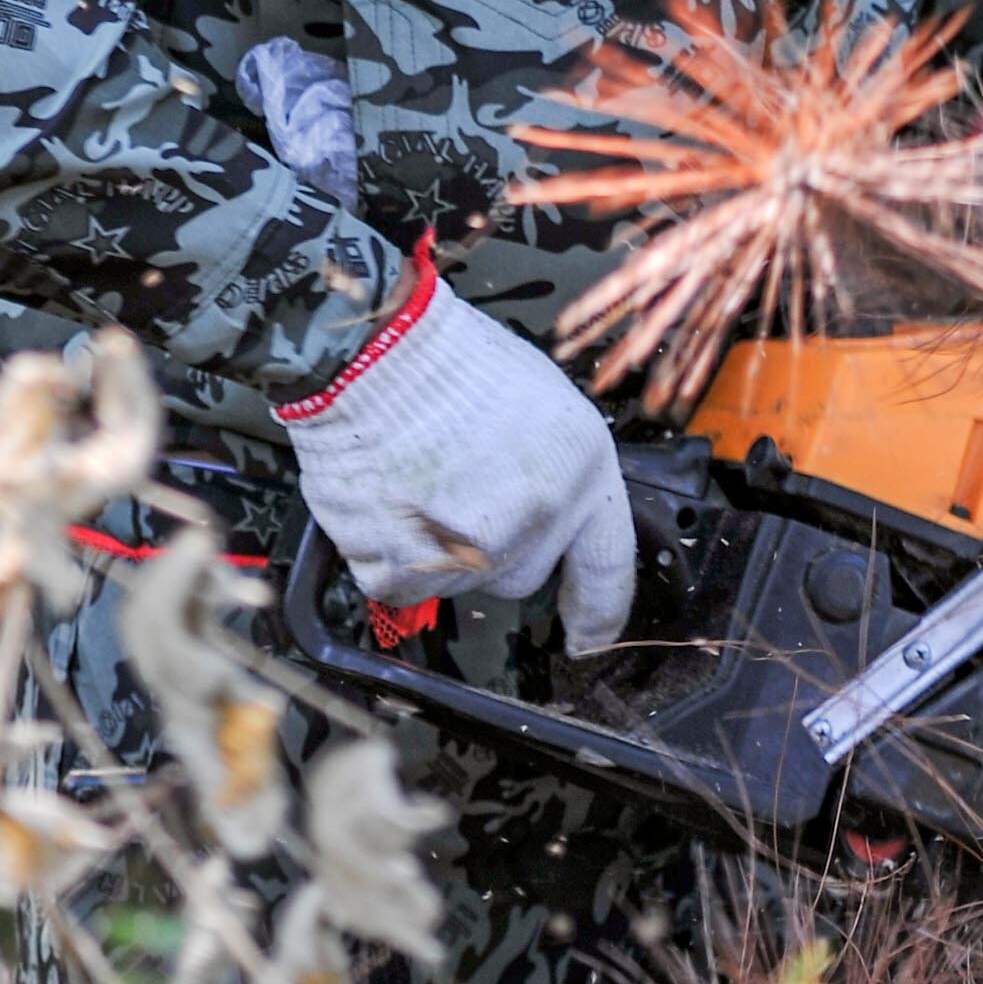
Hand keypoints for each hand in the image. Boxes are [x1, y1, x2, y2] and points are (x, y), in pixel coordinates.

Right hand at [276, 250, 636, 647]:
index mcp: (581, 472)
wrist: (373, 350)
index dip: (601, 610)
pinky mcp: (406, 568)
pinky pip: (400, 582)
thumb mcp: (541, 404)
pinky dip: (386, 550)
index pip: (609, 566)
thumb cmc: (450, 357)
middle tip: (461, 485)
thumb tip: (547, 515)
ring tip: (419, 475)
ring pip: (458, 580)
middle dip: (494, 545)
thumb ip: (554, 472)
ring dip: (436, 545)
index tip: (591, 633)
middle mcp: (535, 520)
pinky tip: (388, 493)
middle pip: (522, 575)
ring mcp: (470, 551)